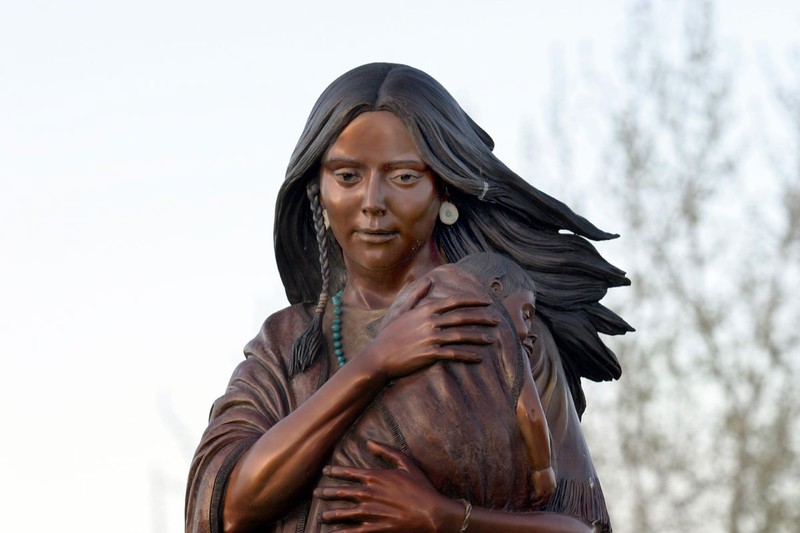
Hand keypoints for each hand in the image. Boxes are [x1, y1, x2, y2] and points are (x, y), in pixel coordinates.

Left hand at [313, 440, 450, 531]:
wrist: (431, 512)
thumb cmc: (420, 487)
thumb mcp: (405, 463)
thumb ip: (386, 451)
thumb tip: (369, 442)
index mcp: (374, 477)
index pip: (347, 473)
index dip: (334, 471)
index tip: (325, 471)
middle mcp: (367, 494)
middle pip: (340, 492)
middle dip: (326, 492)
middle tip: (316, 493)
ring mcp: (369, 512)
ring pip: (342, 513)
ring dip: (330, 514)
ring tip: (321, 516)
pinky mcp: (373, 529)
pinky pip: (351, 532)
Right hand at [364, 278, 500, 378]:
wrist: (378, 357)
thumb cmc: (389, 334)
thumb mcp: (402, 311)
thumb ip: (417, 295)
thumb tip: (429, 280)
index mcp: (425, 310)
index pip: (455, 301)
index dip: (473, 300)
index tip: (487, 301)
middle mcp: (430, 322)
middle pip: (462, 317)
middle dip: (482, 317)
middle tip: (496, 319)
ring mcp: (430, 338)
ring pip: (461, 335)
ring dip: (479, 337)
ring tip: (492, 339)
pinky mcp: (430, 354)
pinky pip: (454, 354)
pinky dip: (468, 355)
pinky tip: (479, 357)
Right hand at [532, 466, 555, 506]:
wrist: (542, 466)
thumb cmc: (544, 467)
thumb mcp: (548, 474)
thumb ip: (547, 478)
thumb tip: (543, 476)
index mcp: (553, 486)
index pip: (550, 495)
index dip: (546, 498)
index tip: (542, 499)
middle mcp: (551, 490)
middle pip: (547, 500)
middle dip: (543, 503)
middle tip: (538, 505)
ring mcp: (546, 492)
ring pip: (542, 501)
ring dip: (537, 504)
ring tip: (533, 505)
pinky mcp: (540, 491)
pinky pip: (537, 498)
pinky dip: (533, 500)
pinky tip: (530, 501)